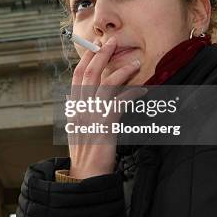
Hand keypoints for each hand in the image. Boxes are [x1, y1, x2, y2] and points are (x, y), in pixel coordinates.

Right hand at [67, 36, 146, 178]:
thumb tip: (73, 96)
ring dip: (122, 71)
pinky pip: (120, 102)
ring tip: (135, 62)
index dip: (86, 59)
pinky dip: (133, 93)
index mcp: (73, 107)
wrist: (85, 174)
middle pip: (90, 74)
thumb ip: (76, 110)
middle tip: (112, 42)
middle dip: (101, 55)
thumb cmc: (83, 153)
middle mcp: (80, 108)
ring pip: (106, 84)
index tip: (95, 46)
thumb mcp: (75, 128)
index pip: (76, 76)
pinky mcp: (105, 125)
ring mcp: (92, 115)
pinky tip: (143, 89)